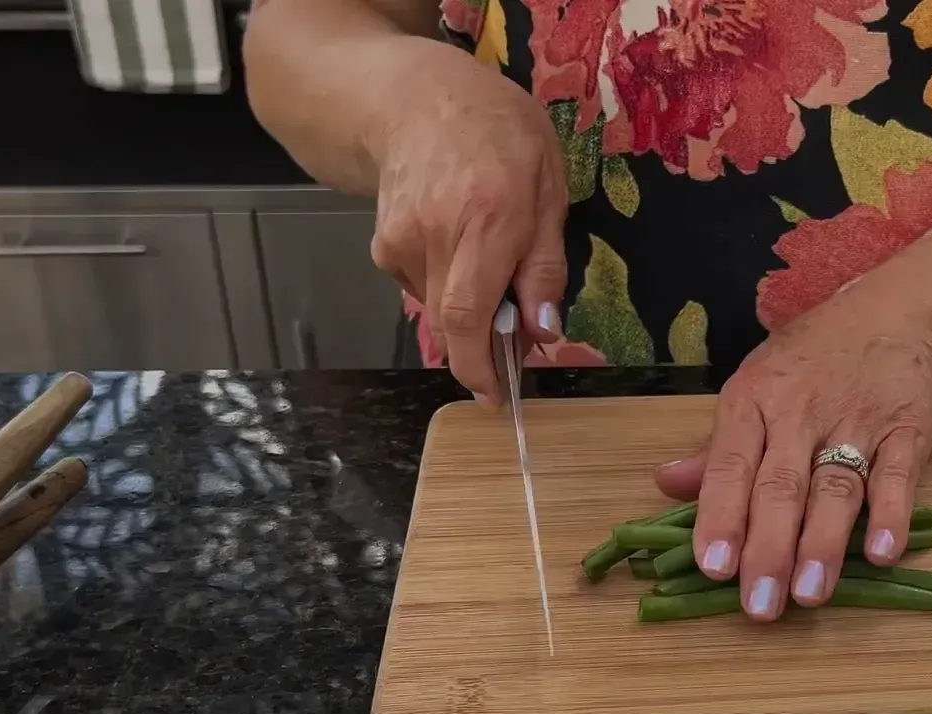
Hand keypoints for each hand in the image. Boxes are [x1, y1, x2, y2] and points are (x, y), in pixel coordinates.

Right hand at [369, 51, 567, 403]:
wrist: (416, 99)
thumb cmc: (499, 135)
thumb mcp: (549, 189)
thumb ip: (546, 265)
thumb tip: (544, 330)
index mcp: (486, 222)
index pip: (468, 316)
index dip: (479, 367)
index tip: (496, 395)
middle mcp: (435, 238)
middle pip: (451, 324)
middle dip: (483, 346)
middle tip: (512, 334)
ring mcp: (401, 242)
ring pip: (436, 307)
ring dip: (467, 308)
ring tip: (488, 264)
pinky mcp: (382, 246)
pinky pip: (420, 286)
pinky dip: (445, 285)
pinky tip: (458, 245)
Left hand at [653, 295, 931, 621]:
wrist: (896, 313)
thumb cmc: (812, 360)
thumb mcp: (755, 388)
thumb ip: (716, 449)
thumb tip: (665, 485)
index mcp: (753, 401)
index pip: (730, 465)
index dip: (720, 516)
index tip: (712, 567)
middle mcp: (800, 412)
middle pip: (781, 486)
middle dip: (768, 548)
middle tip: (759, 605)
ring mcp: (856, 421)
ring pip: (835, 488)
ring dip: (822, 543)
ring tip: (810, 594)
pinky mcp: (907, 429)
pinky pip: (898, 476)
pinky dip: (891, 515)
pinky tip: (881, 554)